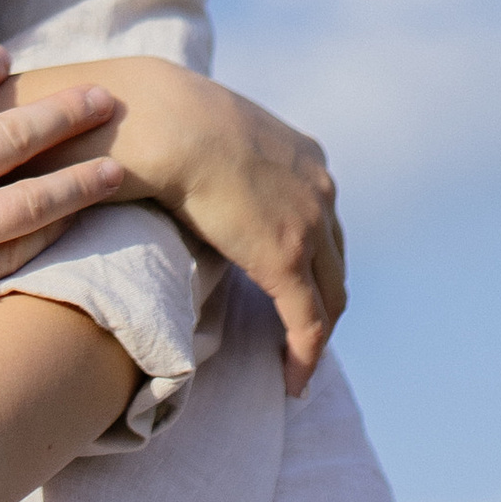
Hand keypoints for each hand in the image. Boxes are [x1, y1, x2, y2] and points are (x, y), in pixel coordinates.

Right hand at [55, 63, 343, 389]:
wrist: (166, 120)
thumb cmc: (166, 119)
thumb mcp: (211, 134)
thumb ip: (221, 158)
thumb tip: (190, 172)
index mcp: (304, 156)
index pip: (322, 220)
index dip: (314, 260)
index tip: (300, 288)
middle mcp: (320, 187)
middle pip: (334, 260)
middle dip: (322, 299)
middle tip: (300, 333)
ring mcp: (310, 223)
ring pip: (329, 295)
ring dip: (315, 330)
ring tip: (295, 361)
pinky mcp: (287, 259)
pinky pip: (308, 323)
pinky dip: (305, 355)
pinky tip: (293, 382)